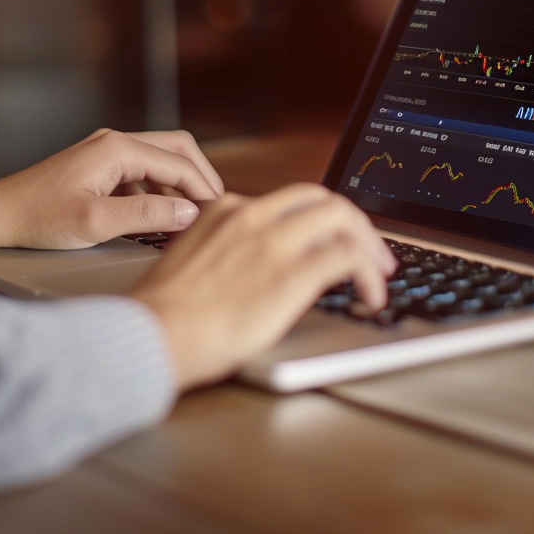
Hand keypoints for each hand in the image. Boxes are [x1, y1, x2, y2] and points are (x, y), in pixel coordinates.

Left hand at [0, 128, 224, 254]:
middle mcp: (114, 142)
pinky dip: (160, 192)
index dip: (204, 191)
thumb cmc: (37, 219)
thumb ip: (147, 216)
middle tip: (216, 210)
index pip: (179, 164)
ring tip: (193, 219)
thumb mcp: (96, 223)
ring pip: (161, 160)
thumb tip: (189, 212)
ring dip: (181, 186)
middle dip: (200, 178)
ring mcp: (106, 153)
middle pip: (178, 150)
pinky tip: (162, 219)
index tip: (220, 217)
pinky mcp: (100, 168)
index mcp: (117, 149)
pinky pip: (143, 173)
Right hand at [128, 183, 395, 390]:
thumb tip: (258, 270)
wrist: (154, 334)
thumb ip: (228, 253)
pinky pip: (349, 257)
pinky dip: (369, 273)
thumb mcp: (194, 263)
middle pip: (322, 199)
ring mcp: (274, 241)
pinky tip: (371, 296)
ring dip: (369, 244)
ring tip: (380, 271)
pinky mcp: (293, 273)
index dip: (320, 220)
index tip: (332, 239)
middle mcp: (252, 216)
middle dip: (354, 222)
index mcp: (226, 211)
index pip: (289, 202)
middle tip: (369, 250)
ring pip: (342, 218)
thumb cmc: (164, 316)